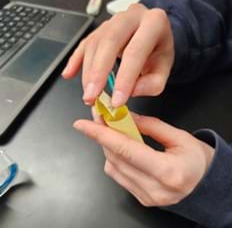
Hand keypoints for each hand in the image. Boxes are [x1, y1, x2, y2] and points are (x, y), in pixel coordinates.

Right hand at [62, 4, 173, 106]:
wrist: (152, 35)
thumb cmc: (157, 51)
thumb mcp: (164, 68)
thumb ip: (153, 83)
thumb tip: (132, 91)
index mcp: (153, 23)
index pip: (135, 52)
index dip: (124, 79)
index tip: (116, 101)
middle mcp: (130, 17)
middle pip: (108, 42)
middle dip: (97, 73)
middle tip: (92, 97)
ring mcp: (112, 22)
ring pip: (94, 45)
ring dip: (88, 73)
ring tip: (89, 95)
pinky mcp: (99, 30)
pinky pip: (84, 44)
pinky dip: (75, 60)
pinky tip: (69, 73)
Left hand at [73, 112, 213, 206]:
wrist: (206, 185)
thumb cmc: (198, 160)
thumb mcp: (179, 137)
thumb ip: (151, 126)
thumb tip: (127, 116)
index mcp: (167, 172)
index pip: (125, 149)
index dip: (100, 134)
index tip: (82, 124)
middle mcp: (154, 189)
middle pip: (115, 158)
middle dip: (102, 135)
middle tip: (98, 118)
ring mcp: (146, 197)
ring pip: (113, 167)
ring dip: (108, 146)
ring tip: (110, 130)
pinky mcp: (141, 199)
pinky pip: (118, 176)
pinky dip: (114, 159)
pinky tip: (121, 148)